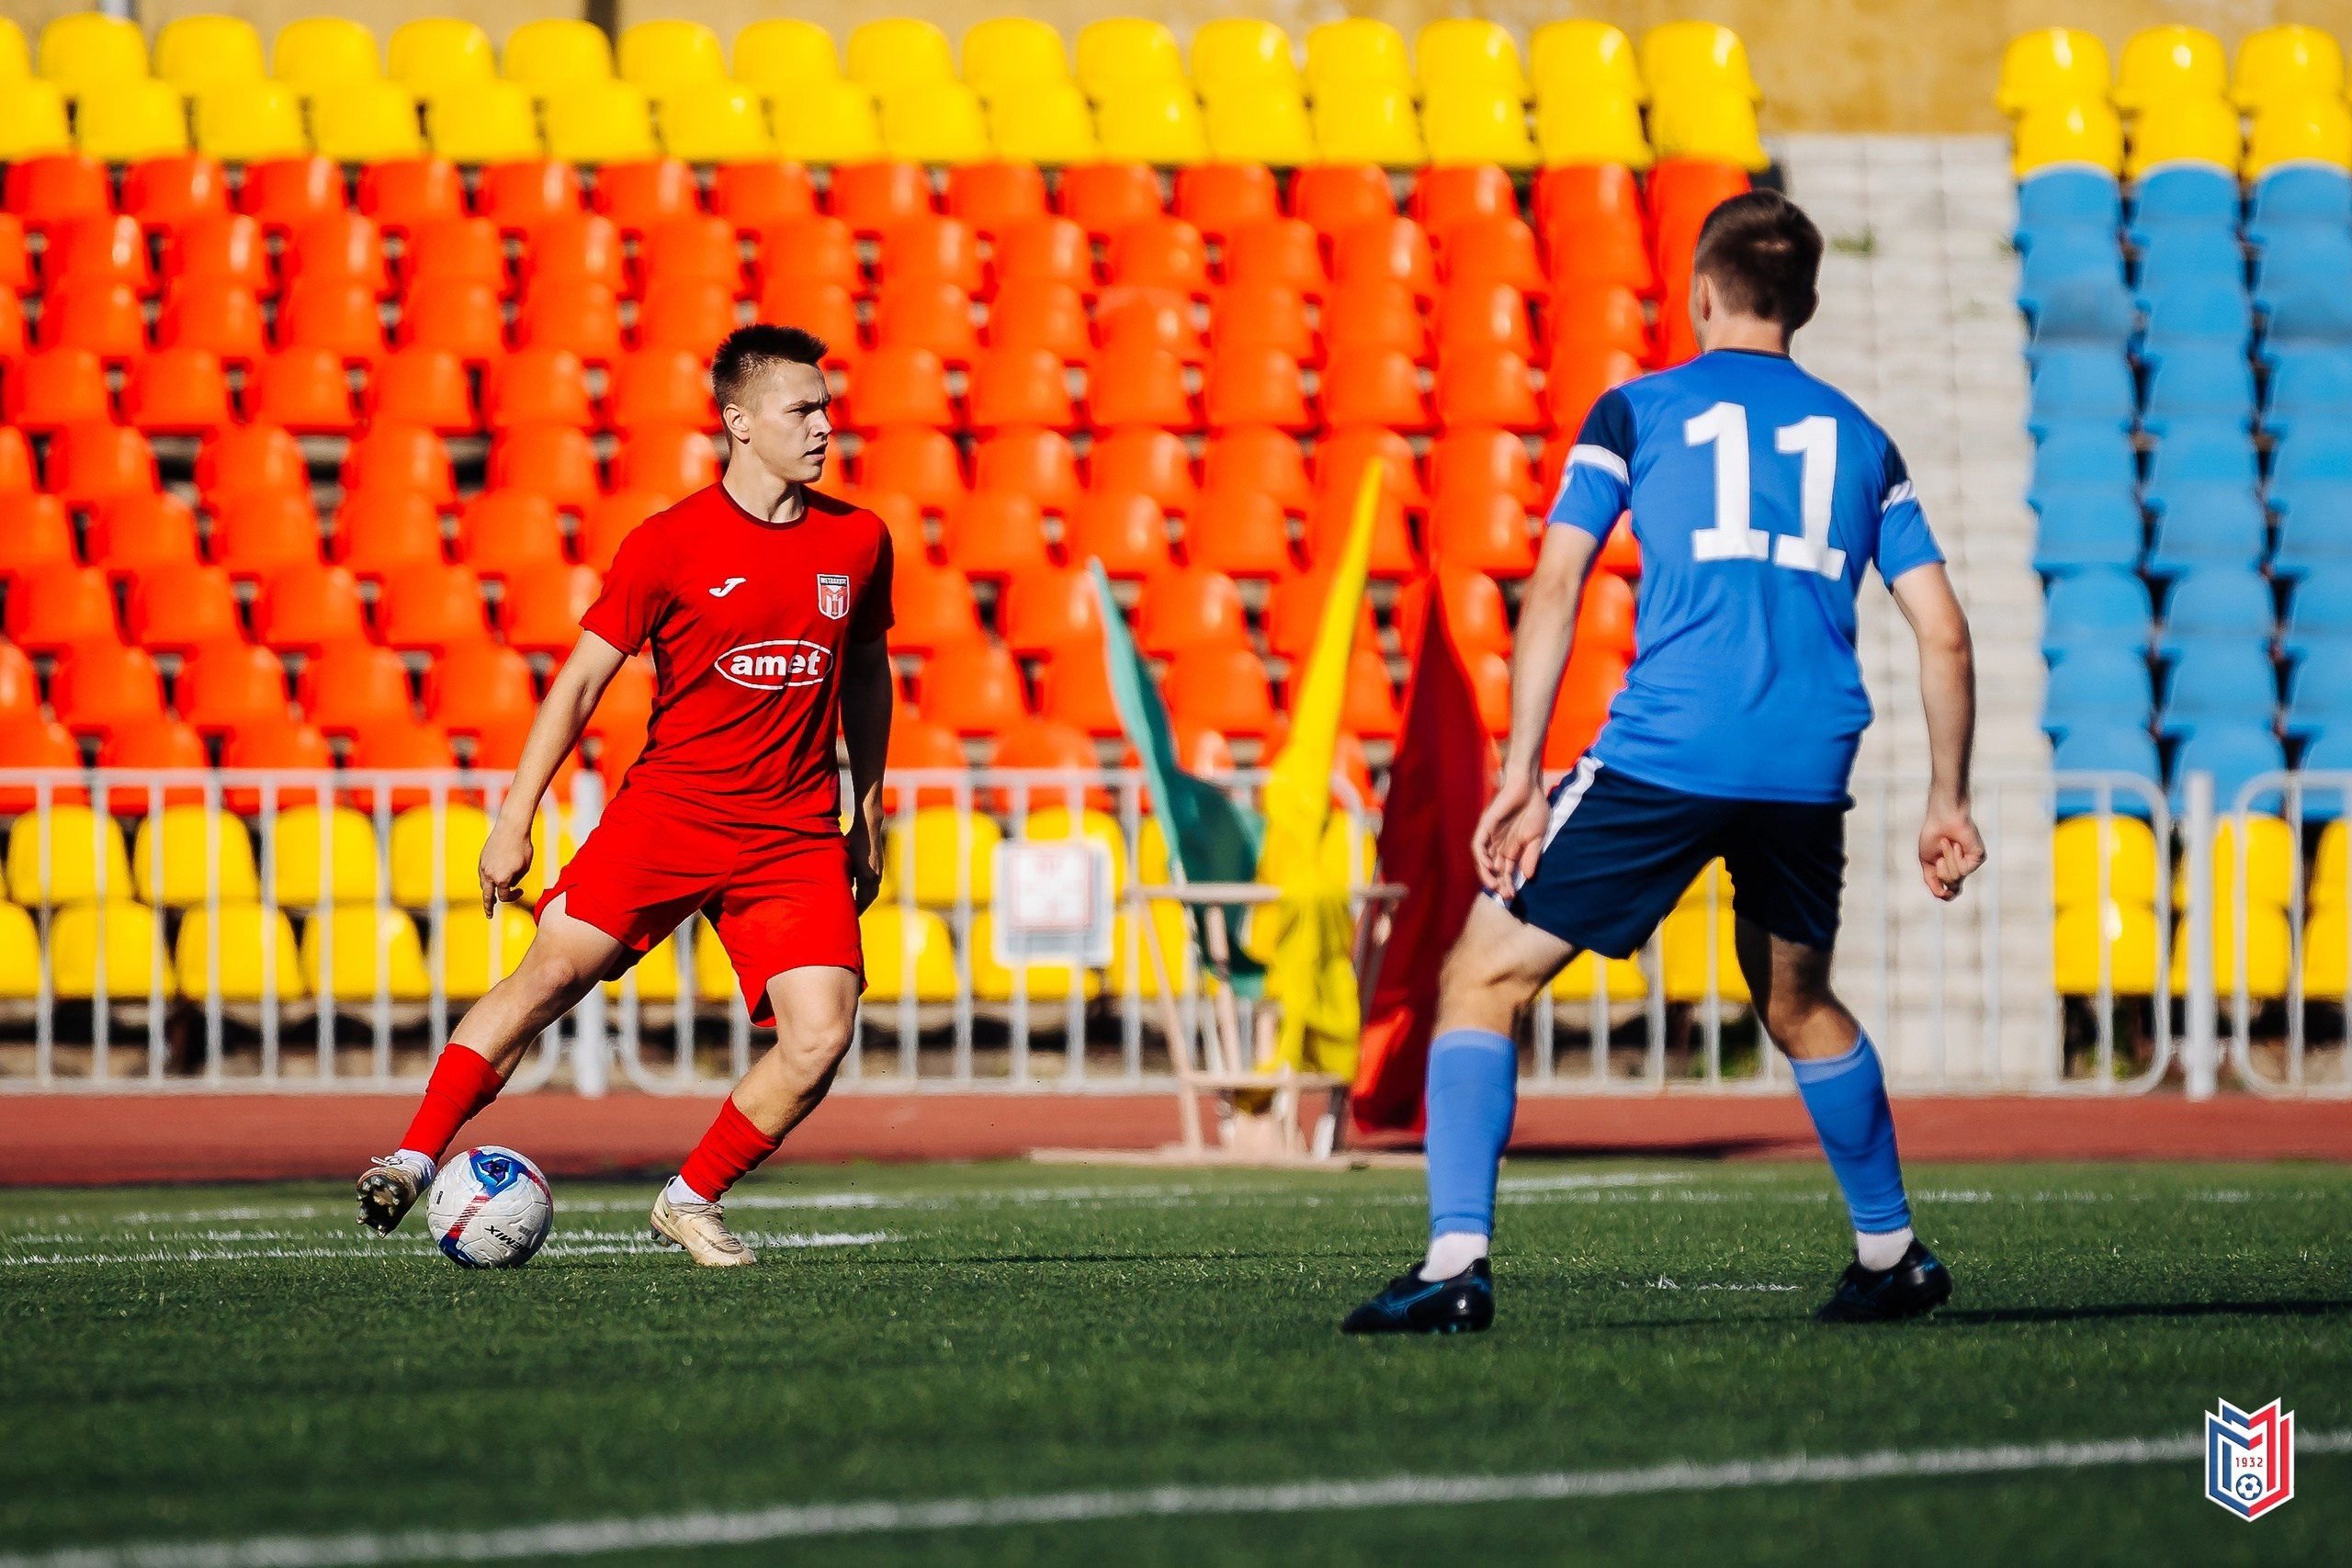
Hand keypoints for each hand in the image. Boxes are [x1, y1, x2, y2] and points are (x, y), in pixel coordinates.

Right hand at [478, 820, 534, 916]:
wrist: (512, 828)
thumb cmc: (522, 847)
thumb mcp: (525, 867)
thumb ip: (516, 879)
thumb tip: (508, 883)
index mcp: (502, 879)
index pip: (505, 896)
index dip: (514, 896)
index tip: (521, 891)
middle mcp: (490, 875)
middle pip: (487, 896)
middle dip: (488, 907)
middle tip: (489, 915)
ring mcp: (484, 867)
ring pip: (484, 884)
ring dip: (488, 891)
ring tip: (490, 897)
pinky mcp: (481, 859)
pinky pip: (482, 873)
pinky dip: (486, 879)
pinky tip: (491, 880)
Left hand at [844, 808, 883, 913]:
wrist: (869, 826)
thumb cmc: (854, 840)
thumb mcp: (844, 858)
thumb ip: (843, 875)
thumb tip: (840, 889)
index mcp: (867, 877)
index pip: (861, 900)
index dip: (854, 910)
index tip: (848, 918)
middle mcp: (875, 876)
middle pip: (868, 899)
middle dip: (860, 908)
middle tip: (851, 917)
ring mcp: (878, 871)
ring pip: (872, 892)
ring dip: (864, 900)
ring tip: (855, 907)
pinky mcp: (879, 866)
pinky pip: (873, 885)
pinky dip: (866, 891)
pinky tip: (858, 891)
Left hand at [1471, 770, 1553, 895]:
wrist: (1530, 788)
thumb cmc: (1535, 809)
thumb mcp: (1537, 837)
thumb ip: (1531, 856)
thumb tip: (1528, 876)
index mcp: (1511, 849)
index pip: (1506, 871)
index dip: (1507, 883)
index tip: (1512, 896)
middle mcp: (1498, 844)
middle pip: (1494, 869)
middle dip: (1498, 882)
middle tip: (1504, 894)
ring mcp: (1491, 835)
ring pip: (1483, 859)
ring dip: (1486, 873)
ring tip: (1493, 885)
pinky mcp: (1486, 825)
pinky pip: (1478, 843)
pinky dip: (1481, 855)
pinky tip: (1488, 865)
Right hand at [1917, 797, 1984, 901]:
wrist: (1941, 818)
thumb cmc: (1933, 835)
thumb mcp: (1927, 862)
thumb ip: (1932, 880)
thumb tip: (1941, 896)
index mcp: (1950, 870)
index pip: (1952, 892)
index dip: (1947, 895)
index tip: (1942, 894)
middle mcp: (1963, 868)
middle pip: (1952, 887)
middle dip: (1942, 872)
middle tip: (1939, 857)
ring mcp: (1971, 863)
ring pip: (1957, 878)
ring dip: (1947, 860)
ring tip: (1947, 844)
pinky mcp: (1979, 857)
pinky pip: (1965, 869)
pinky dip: (1956, 857)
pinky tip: (1956, 844)